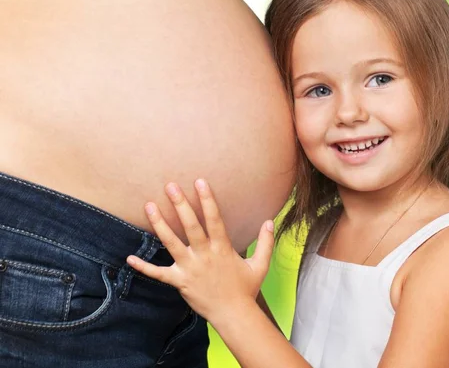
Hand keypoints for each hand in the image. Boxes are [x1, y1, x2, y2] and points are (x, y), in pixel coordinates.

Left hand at [127, 179, 274, 322]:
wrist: (234, 315)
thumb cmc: (247, 289)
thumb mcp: (261, 264)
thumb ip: (265, 242)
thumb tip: (270, 221)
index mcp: (223, 249)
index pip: (214, 219)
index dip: (207, 200)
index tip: (200, 182)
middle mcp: (205, 255)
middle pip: (191, 226)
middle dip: (180, 205)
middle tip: (170, 186)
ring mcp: (190, 268)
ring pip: (171, 243)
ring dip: (160, 224)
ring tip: (149, 206)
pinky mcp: (180, 282)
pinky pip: (159, 274)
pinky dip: (144, 267)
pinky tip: (129, 258)